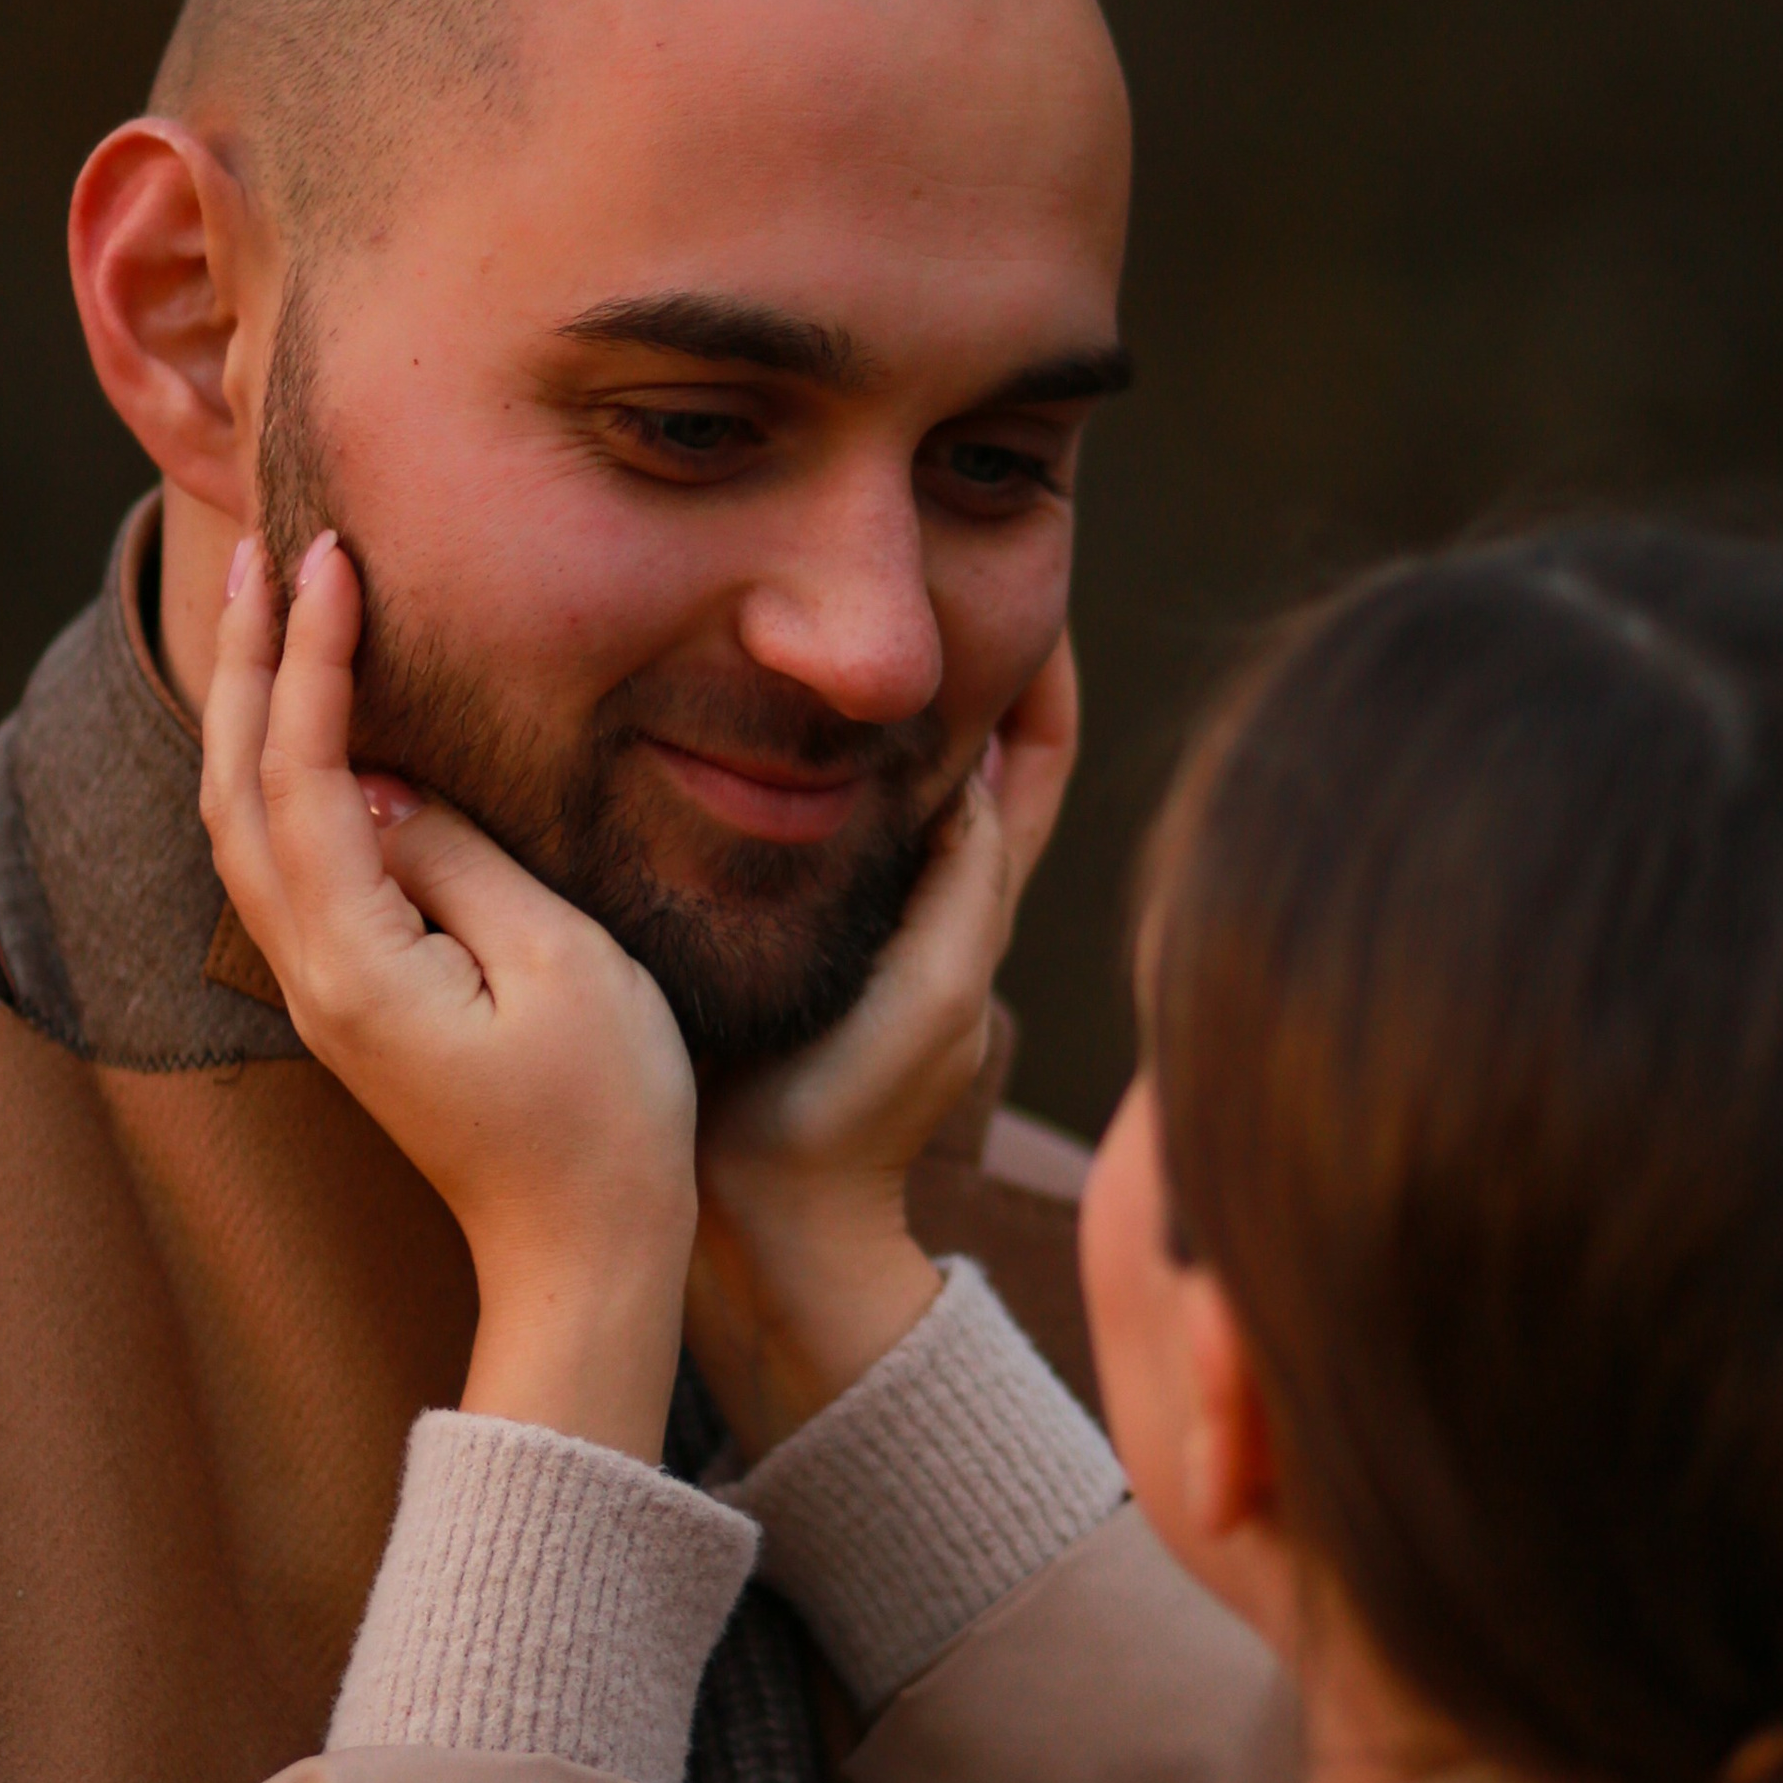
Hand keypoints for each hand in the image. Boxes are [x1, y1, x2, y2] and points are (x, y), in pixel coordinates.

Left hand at [200, 533, 698, 1457]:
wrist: (581, 1257)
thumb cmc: (602, 1119)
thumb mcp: (561, 964)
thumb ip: (461, 857)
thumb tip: (385, 783)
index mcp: (354, 961)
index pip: (303, 774)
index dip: (308, 658)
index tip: (329, 558)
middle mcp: (311, 975)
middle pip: (238, 790)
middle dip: (250, 661)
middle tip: (267, 547)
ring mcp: (323, 994)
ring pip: (247, 828)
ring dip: (255, 711)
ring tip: (274, 609)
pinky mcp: (354, 1002)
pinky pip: (287, 864)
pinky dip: (283, 773)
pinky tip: (313, 726)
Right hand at [685, 633, 1077, 1462]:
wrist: (758, 1220)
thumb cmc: (851, 1117)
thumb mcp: (931, 992)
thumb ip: (961, 885)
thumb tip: (981, 767)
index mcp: (975, 907)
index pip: (1032, 757)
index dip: (1039, 666)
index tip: (1023, 577)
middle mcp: (923, 902)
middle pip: (957, 748)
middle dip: (948, 657)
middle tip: (922, 562)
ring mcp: (851, 919)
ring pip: (874, 780)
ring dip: (865, 700)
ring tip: (833, 612)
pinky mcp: (777, 935)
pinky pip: (792, 824)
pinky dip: (791, 765)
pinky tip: (744, 713)